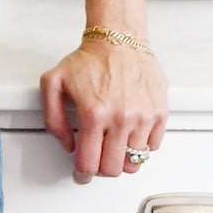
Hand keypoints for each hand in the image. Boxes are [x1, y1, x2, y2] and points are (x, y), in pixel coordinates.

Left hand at [40, 40, 167, 183]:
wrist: (118, 39)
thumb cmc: (88, 59)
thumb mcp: (54, 82)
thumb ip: (52, 117)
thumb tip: (67, 145)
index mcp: (94, 113)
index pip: (89, 163)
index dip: (82, 173)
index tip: (81, 173)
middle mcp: (120, 118)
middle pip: (113, 169)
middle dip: (102, 168)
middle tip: (97, 157)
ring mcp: (143, 117)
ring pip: (134, 162)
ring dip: (121, 157)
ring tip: (112, 143)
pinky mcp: (160, 114)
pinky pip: (152, 147)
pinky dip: (140, 145)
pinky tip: (128, 130)